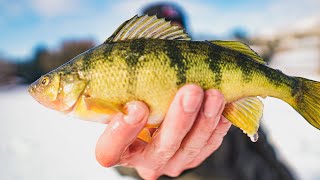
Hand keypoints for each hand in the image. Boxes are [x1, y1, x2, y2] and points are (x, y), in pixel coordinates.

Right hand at [95, 84, 231, 179]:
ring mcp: (173, 161)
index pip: (111, 150)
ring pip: (191, 147)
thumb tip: (122, 64)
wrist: (156, 115)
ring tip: (215, 94)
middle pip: (161, 148)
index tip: (137, 105)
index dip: (122, 132)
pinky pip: (209, 144)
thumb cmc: (136, 101)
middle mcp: (145, 160)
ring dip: (205, 120)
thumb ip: (122, 90)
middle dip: (179, 120)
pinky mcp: (194, 157)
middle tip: (191, 91)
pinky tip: (224, 105)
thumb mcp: (123, 96)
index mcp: (120, 148)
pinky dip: (218, 124)